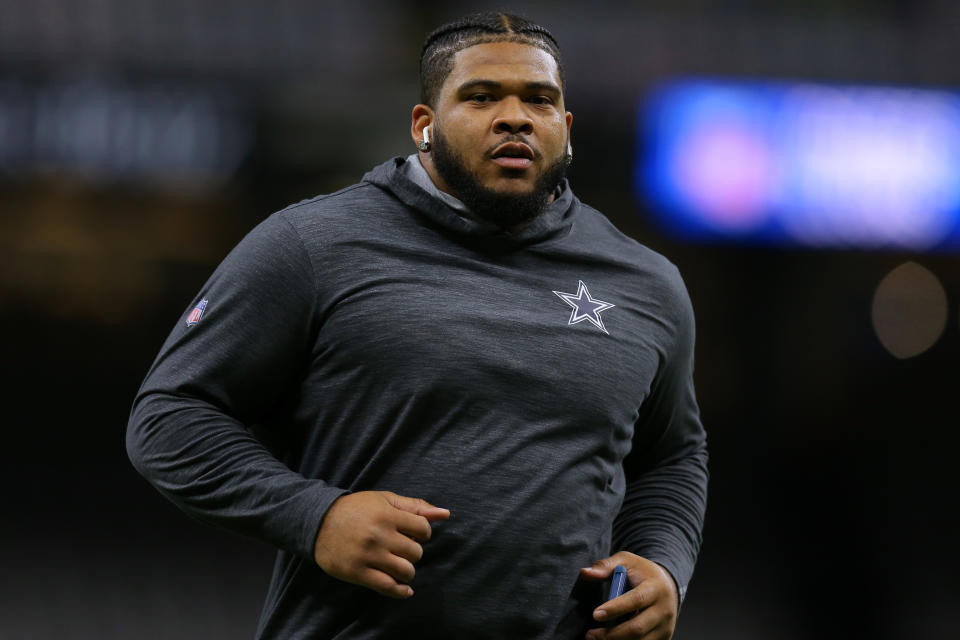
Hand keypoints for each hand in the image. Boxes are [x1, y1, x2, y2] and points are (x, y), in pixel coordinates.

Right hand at [313, 490, 449, 598]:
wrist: (318, 521)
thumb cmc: (356, 509)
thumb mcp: (385, 500)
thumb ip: (415, 506)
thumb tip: (445, 514)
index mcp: (387, 515)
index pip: (423, 530)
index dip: (422, 533)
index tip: (412, 534)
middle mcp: (379, 536)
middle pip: (416, 553)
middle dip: (412, 552)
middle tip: (400, 548)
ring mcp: (368, 555)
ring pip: (406, 571)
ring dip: (407, 571)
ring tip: (398, 565)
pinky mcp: (357, 572)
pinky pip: (388, 587)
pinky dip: (400, 591)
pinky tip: (404, 589)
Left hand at [579, 551, 678, 639]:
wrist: (667, 584)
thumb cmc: (642, 572)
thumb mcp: (626, 561)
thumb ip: (605, 566)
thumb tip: (585, 573)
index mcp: (655, 588)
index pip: (636, 600)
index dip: (615, 608)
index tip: (596, 614)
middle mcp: (664, 609)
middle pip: (637, 627)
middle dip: (612, 634)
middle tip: (590, 634)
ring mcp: (665, 626)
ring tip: (597, 638)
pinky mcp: (664, 637)